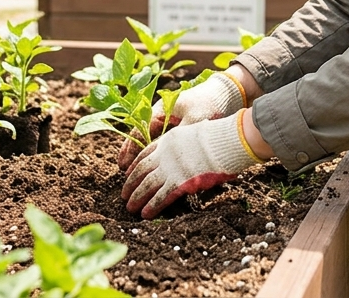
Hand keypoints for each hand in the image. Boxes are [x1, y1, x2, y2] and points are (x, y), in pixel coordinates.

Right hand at [118, 71, 245, 169]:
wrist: (227, 93)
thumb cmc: (209, 103)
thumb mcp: (195, 120)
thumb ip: (183, 138)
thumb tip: (172, 159)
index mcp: (161, 110)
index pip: (140, 132)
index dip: (131, 149)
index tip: (124, 164)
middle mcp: (162, 117)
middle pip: (142, 138)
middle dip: (133, 156)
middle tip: (125, 173)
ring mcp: (170, 123)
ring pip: (152, 143)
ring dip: (144, 157)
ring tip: (134, 174)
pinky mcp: (180, 130)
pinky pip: (164, 144)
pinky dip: (158, 155)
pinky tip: (156, 168)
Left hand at [122, 115, 259, 218]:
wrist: (224, 141)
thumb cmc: (217, 138)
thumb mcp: (194, 134)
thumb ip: (185, 145)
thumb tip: (186, 155)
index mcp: (168, 141)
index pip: (145, 154)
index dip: (135, 165)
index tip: (128, 174)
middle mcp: (165, 154)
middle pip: (142, 171)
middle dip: (131, 184)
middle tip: (124, 195)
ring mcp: (171, 168)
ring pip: (147, 185)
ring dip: (137, 197)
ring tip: (130, 208)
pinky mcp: (179, 182)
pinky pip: (161, 196)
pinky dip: (152, 206)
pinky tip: (145, 214)